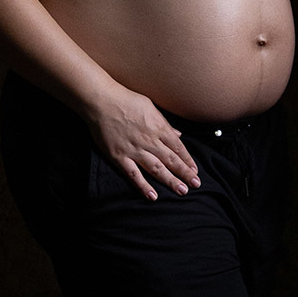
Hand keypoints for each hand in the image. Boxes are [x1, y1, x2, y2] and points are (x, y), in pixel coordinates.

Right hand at [84, 85, 200, 200]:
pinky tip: (153, 196)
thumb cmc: (126, 100)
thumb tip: (178, 134)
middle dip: (185, 173)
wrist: (101, 101)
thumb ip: (165, 123)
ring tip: (182, 191)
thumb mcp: (150, 107)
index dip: (188, 160)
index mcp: (158, 127)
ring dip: (171, 181)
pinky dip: (143, 186)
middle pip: (171, 160)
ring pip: (156, 169)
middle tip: (196, 184)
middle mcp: (149, 141)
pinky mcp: (119, 157)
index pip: (178, 147)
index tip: (195, 171)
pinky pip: (133, 174)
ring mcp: (134, 150)